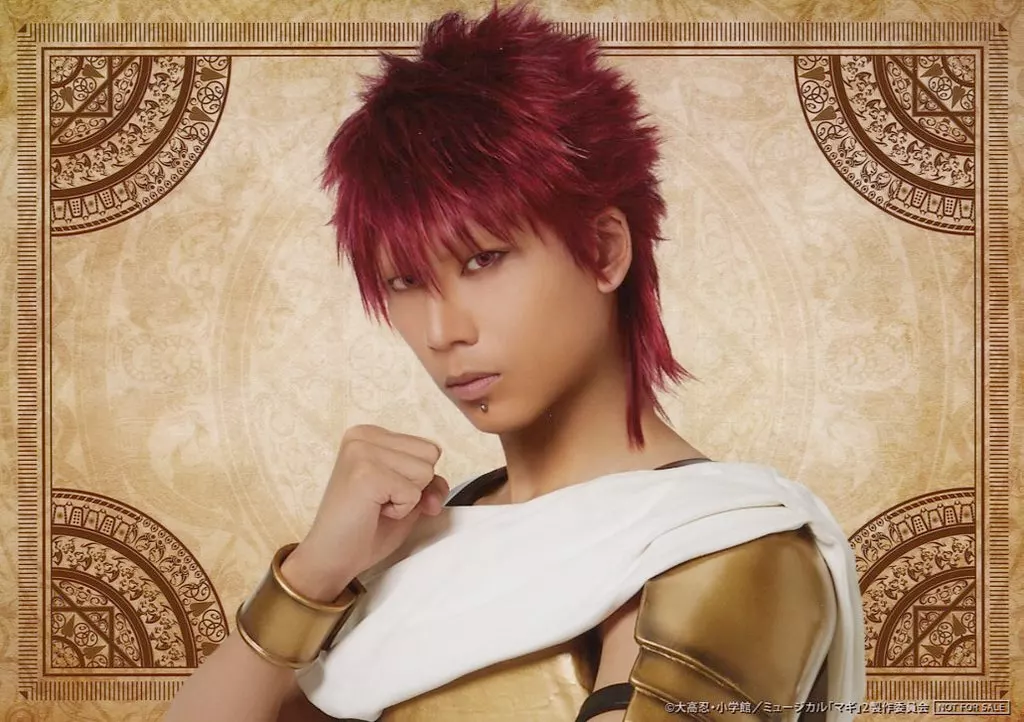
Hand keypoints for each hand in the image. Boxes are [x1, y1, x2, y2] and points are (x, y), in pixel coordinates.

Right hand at [287, 425, 448, 597]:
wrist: (331, 557)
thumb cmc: (365, 528)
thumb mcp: (407, 497)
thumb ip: (429, 483)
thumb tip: (438, 489)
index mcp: (370, 434)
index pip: (428, 448)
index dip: (419, 480)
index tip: (388, 493)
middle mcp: (363, 436)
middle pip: (431, 454)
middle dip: (415, 486)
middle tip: (382, 501)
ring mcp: (362, 451)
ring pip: (425, 471)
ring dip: (407, 498)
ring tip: (377, 505)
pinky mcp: (365, 472)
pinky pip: (413, 492)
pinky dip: (401, 510)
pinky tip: (374, 511)